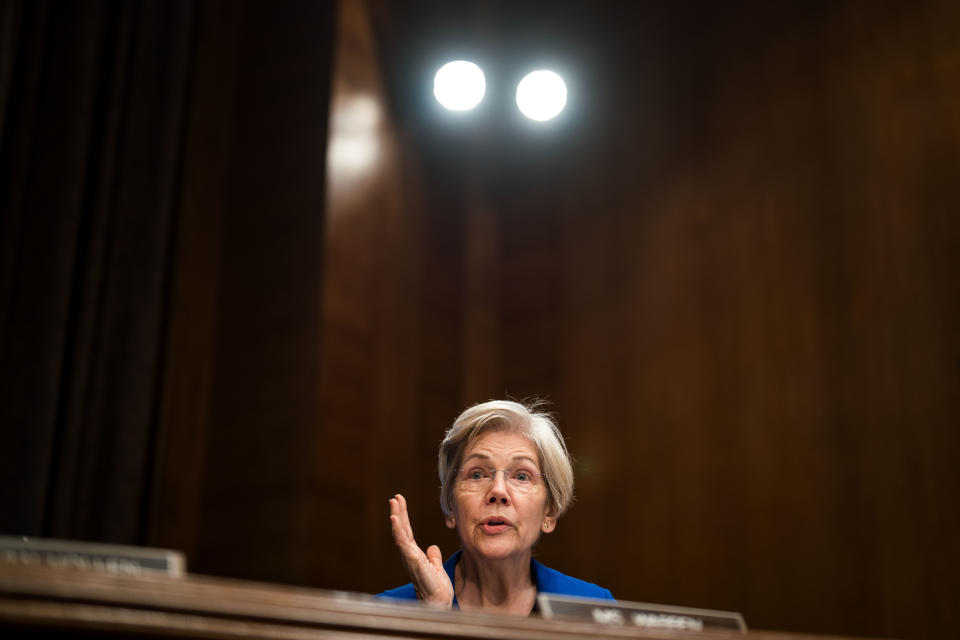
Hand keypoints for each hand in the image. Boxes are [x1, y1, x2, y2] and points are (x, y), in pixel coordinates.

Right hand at [389, 493, 453, 607]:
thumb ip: (433, 557)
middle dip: (398, 513)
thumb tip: (433, 547)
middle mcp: (409, 555)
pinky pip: (403, 543)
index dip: (403, 517)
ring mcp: (409, 558)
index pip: (407, 532)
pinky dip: (398, 530)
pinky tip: (395, 519)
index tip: (400, 502)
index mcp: (414, 555)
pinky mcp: (413, 561)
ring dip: (396, 517)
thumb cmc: (437, 590)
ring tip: (393, 502)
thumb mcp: (437, 568)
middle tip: (395, 497)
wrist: (439, 604)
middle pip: (402, 530)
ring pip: (400, 534)